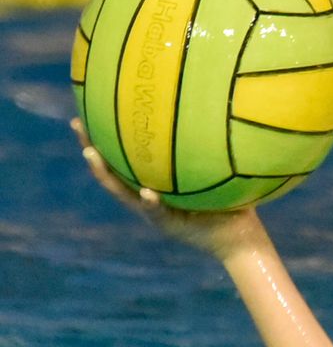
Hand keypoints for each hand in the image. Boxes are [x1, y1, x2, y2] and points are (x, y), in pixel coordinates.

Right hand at [73, 118, 266, 259]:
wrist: (241, 239)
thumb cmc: (233, 202)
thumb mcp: (220, 169)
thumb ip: (213, 147)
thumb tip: (219, 107)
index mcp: (156, 184)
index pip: (125, 159)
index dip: (106, 138)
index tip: (92, 112)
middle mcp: (148, 197)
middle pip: (112, 171)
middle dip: (91, 148)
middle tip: (77, 125)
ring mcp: (155, 213)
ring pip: (123, 192)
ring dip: (106, 174)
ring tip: (91, 154)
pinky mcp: (170, 227)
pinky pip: (159, 213)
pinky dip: (152, 202)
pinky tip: (147, 192)